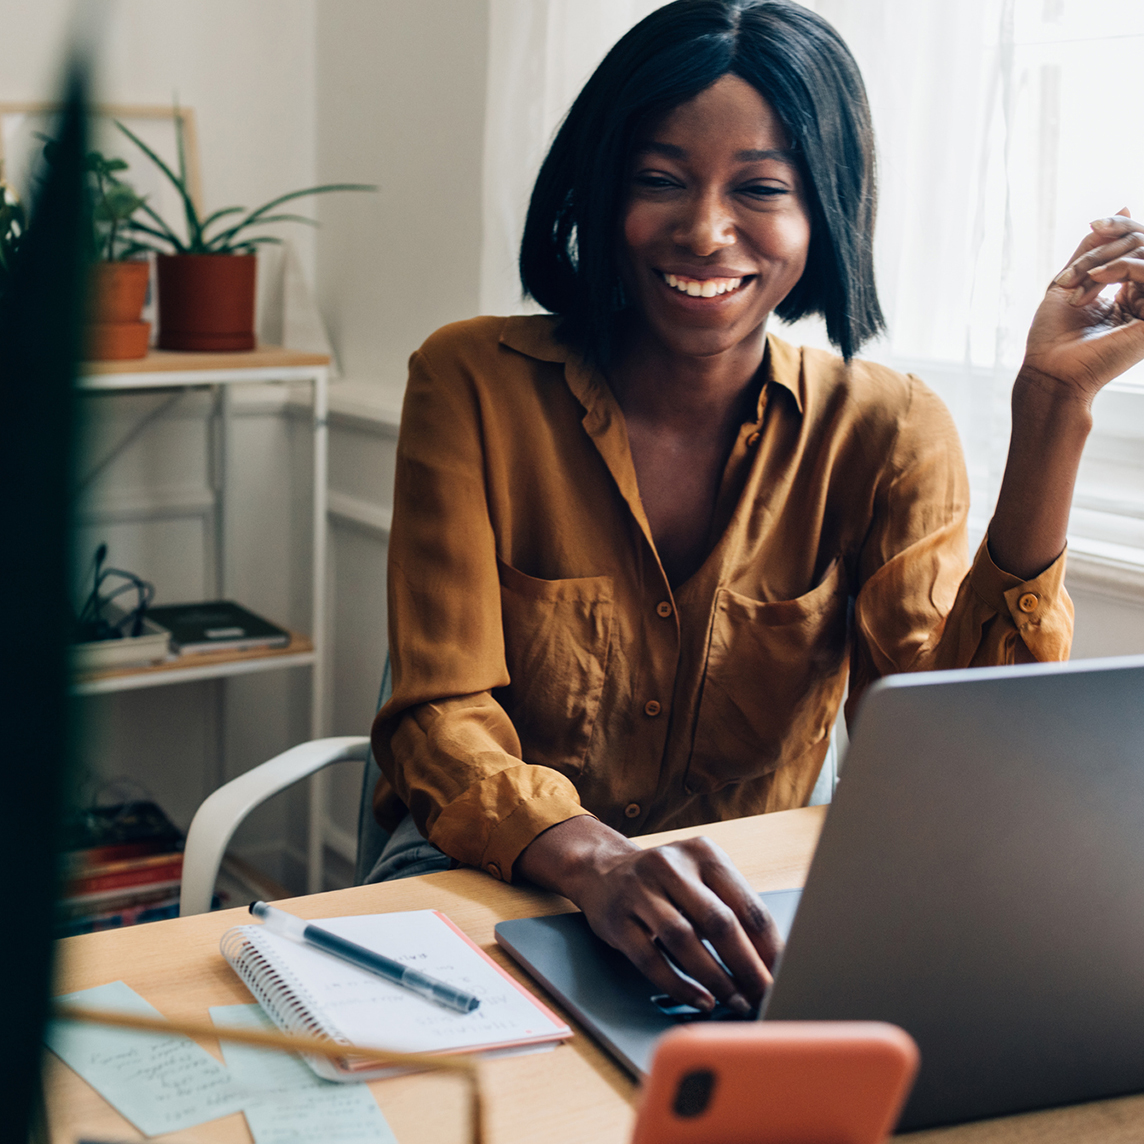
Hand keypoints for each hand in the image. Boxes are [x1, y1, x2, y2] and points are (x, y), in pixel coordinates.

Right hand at [514, 816, 781, 1013]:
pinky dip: (679, 984)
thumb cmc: (665, 883)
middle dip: (747, 966)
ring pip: (684, 940)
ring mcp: (639, 891)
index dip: (770, 946)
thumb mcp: (700, 879)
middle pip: (718, 922)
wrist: (601, 869)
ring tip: (736, 1001)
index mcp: (703, 853)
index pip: (746, 904)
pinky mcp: (616, 919)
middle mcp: (670, 865)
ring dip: (715, 978)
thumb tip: (773, 961)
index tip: (785, 975)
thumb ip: (732, 909)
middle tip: (764, 995)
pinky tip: (701, 999)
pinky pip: (650, 959)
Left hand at [1022, 208, 1143, 405]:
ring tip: (1077, 282)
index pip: (1138, 246)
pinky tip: (1096, 279)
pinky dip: (1122, 268)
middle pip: (1143, 246)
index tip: (1093, 226)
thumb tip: (1128, 206)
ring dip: (1106, 261)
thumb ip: (1096, 247)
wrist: (1050, 372)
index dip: (1120, 228)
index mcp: (1130, 292)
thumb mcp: (1070, 280)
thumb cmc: (1052, 337)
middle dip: (1106, 248)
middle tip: (1074, 271)